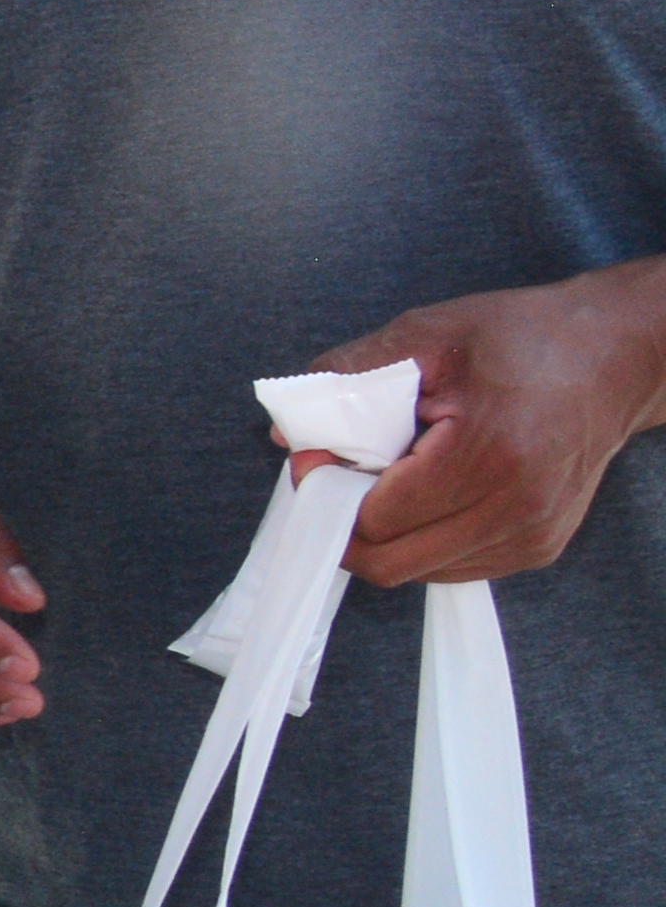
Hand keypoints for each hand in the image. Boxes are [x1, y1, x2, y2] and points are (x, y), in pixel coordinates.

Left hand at [306, 267, 665, 585]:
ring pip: (418, 571)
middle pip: (389, 561)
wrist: (616, 357)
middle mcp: (517, 509)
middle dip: (346, 525)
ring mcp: (532, 536)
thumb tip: (290, 434)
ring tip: (391, 476)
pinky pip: (452, 567)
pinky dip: (421, 539)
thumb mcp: (429, 335)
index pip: (376, 518)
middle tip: (339, 476)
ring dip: (384, 534)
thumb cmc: (525, 339)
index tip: (316, 457)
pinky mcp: (539, 547)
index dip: (328, 491)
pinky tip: (426, 492)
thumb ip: (350, 378)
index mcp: (490, 456)